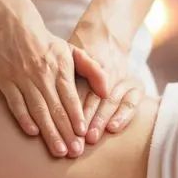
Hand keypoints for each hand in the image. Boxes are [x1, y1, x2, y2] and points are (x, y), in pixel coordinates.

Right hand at [0, 11, 88, 157]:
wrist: (14, 25)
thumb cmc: (48, 43)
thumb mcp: (73, 51)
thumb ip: (93, 70)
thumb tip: (106, 91)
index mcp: (61, 69)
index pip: (71, 97)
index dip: (77, 117)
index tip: (83, 135)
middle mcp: (43, 75)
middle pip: (56, 108)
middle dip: (66, 132)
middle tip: (74, 152)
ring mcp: (23, 79)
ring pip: (38, 109)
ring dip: (49, 131)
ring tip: (58, 150)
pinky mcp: (6, 82)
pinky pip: (15, 103)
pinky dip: (23, 118)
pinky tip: (33, 133)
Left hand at [68, 16, 141, 143]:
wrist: (108, 40)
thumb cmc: (83, 56)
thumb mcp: (71, 55)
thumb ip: (64, 73)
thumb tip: (39, 88)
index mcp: (92, 64)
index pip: (81, 89)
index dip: (74, 108)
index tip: (65, 123)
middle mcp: (111, 71)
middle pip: (97, 98)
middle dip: (86, 119)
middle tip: (75, 138)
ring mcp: (126, 79)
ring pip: (114, 101)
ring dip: (102, 120)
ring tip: (92, 137)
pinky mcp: (137, 87)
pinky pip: (132, 103)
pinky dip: (124, 116)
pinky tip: (114, 128)